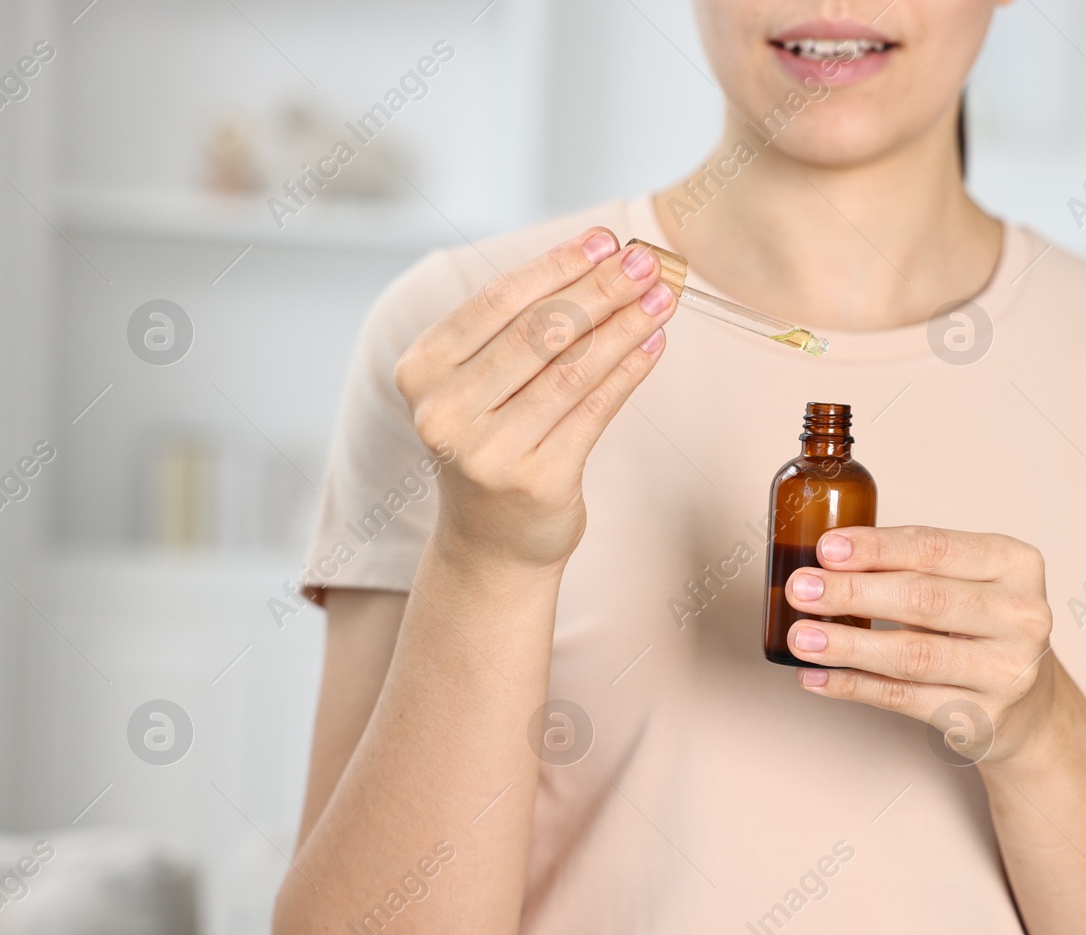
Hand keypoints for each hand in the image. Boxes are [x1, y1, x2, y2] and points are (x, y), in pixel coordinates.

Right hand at [393, 229, 676, 569]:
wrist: (491, 543)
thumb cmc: (493, 443)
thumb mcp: (481, 384)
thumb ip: (519, 328)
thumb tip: (602, 259)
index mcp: (422, 372)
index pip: (497, 301)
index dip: (557, 265)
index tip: (605, 239)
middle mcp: (445, 411)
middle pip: (539, 331)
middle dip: (601, 289)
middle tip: (647, 261)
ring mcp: (488, 451)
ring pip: (572, 369)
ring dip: (626, 326)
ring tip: (664, 297)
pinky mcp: (536, 480)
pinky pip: (594, 410)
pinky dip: (628, 372)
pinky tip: (653, 344)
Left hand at [783, 526, 1057, 764]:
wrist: (1031, 706)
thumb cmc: (983, 629)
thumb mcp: (967, 583)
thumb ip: (912, 567)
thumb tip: (827, 564)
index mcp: (1015, 564)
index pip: (936, 548)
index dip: (876, 548)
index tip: (826, 549)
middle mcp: (1022, 615)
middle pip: (924, 599)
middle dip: (853, 593)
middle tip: (801, 589)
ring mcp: (1007, 671)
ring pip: (912, 655)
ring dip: (847, 644)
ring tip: (802, 637)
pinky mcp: (984, 717)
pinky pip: (905, 699)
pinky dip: (854, 686)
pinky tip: (818, 677)